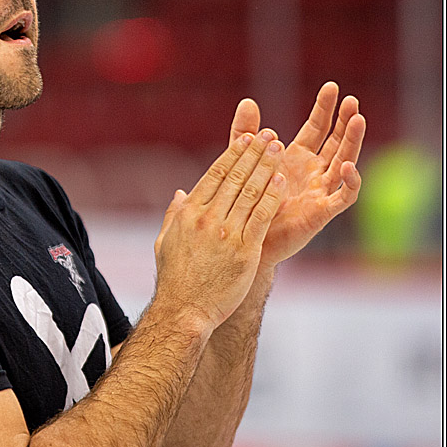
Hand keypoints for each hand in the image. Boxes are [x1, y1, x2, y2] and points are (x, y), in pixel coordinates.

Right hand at [153, 129, 287, 328]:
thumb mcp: (165, 242)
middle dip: (253, 153)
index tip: (246, 139)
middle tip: (269, 135)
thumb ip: (174, 215)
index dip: (233, 154)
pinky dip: (272, 195)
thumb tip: (180, 194)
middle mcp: (206, 217)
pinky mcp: (244, 250)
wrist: (184, 310)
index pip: (214, 174)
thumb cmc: (176, 280)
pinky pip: (261, 216)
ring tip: (279, 149)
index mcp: (188, 212)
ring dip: (266, 167)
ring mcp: (225, 232)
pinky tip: (282, 180)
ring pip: (250, 191)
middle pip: (234, 177)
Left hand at [229, 82, 364, 268]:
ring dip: (352, 142)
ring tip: (358, 120)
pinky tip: (348, 165)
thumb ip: (245, 133)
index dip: (325, 108)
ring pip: (345, 162)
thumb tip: (246, 101)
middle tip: (352, 100)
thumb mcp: (243, 162)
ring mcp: (320, 191)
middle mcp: (313, 172)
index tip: (332, 87)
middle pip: (336, 141)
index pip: (317, 128)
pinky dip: (350, 181)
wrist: (245, 241)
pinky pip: (343, 196)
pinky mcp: (321, 212)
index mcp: (297, 158)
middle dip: (345, 120)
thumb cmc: (246, 202)